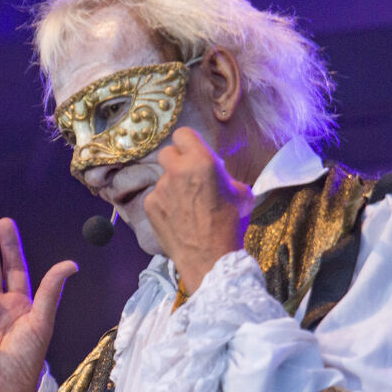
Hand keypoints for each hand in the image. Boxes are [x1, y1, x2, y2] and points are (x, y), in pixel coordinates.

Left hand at [144, 128, 253, 292]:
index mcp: (202, 161)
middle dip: (177, 162)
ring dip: (172, 187)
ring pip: (162, 179)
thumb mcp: (241, 193)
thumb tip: (219, 175)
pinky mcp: (150, 206)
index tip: (192, 152)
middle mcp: (177, 170)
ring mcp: (160, 188)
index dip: (188, 143)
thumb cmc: (230, 223)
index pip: (183, 134)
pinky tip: (176, 218)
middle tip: (187, 177)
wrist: (210, 257)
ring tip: (185, 206)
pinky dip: (164, 205)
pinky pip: (156, 198)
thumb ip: (225, 177)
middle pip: (167, 153)